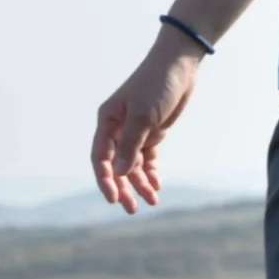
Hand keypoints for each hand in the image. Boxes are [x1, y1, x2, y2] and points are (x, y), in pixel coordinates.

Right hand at [93, 42, 202, 212]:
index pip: (100, 156)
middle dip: (123, 187)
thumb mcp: (143, 117)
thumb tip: (119, 173)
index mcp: (107, 121)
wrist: (178, 68)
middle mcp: (118, 128)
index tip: (113, 199)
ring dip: (140, 184)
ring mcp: (135, 132)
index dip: (104, 179)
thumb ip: (131, 146)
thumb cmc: (156, 86)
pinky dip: (152, 173)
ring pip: (133, 165)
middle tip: (131, 209)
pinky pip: (148, 159)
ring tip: (152, 202)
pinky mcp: (152, 134)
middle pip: (116, 165)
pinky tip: (157, 187)